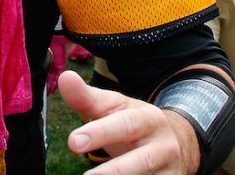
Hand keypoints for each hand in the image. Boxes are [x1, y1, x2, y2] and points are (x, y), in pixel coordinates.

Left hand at [58, 70, 199, 173]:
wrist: (177, 143)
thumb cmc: (132, 123)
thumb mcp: (113, 108)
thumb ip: (87, 98)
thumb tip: (65, 78)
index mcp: (148, 119)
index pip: (124, 125)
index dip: (100, 133)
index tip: (73, 141)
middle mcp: (164, 146)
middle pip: (141, 160)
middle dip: (115, 171)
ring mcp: (170, 170)